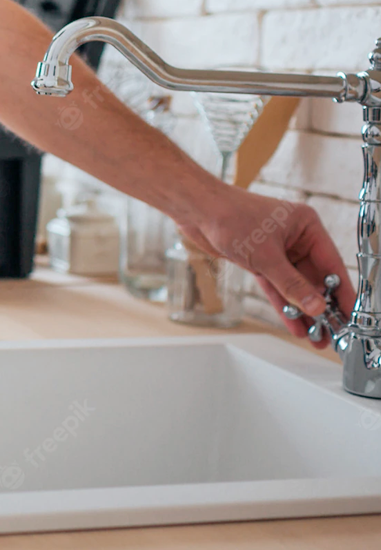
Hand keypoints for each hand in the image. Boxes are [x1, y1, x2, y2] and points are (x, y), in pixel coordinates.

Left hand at [179, 186, 355, 347]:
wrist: (197, 211)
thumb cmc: (230, 218)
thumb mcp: (266, 256)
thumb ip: (292, 284)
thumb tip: (317, 306)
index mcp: (306, 225)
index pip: (332, 264)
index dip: (343, 292)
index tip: (352, 316)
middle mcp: (295, 237)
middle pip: (315, 278)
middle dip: (321, 308)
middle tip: (332, 335)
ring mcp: (277, 250)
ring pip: (295, 285)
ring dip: (303, 311)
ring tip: (315, 337)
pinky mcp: (259, 260)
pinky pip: (276, 286)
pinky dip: (284, 304)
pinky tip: (294, 324)